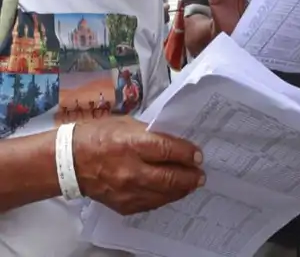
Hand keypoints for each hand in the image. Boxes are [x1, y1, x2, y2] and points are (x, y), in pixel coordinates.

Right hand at [73, 117, 203, 214]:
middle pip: (170, 177)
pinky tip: (171, 192)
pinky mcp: (122, 204)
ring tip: (191, 184)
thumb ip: (152, 134)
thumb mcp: (127, 124)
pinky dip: (164, 197)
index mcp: (132, 144)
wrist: (68, 161)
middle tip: (200, 175)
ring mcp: (126, 190)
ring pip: (163, 194)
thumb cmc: (98, 136)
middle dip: (190, 177)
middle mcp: (130, 170)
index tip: (199, 155)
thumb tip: (176, 143)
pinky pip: (150, 204)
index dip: (188, 153)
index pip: (169, 150)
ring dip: (181, 190)